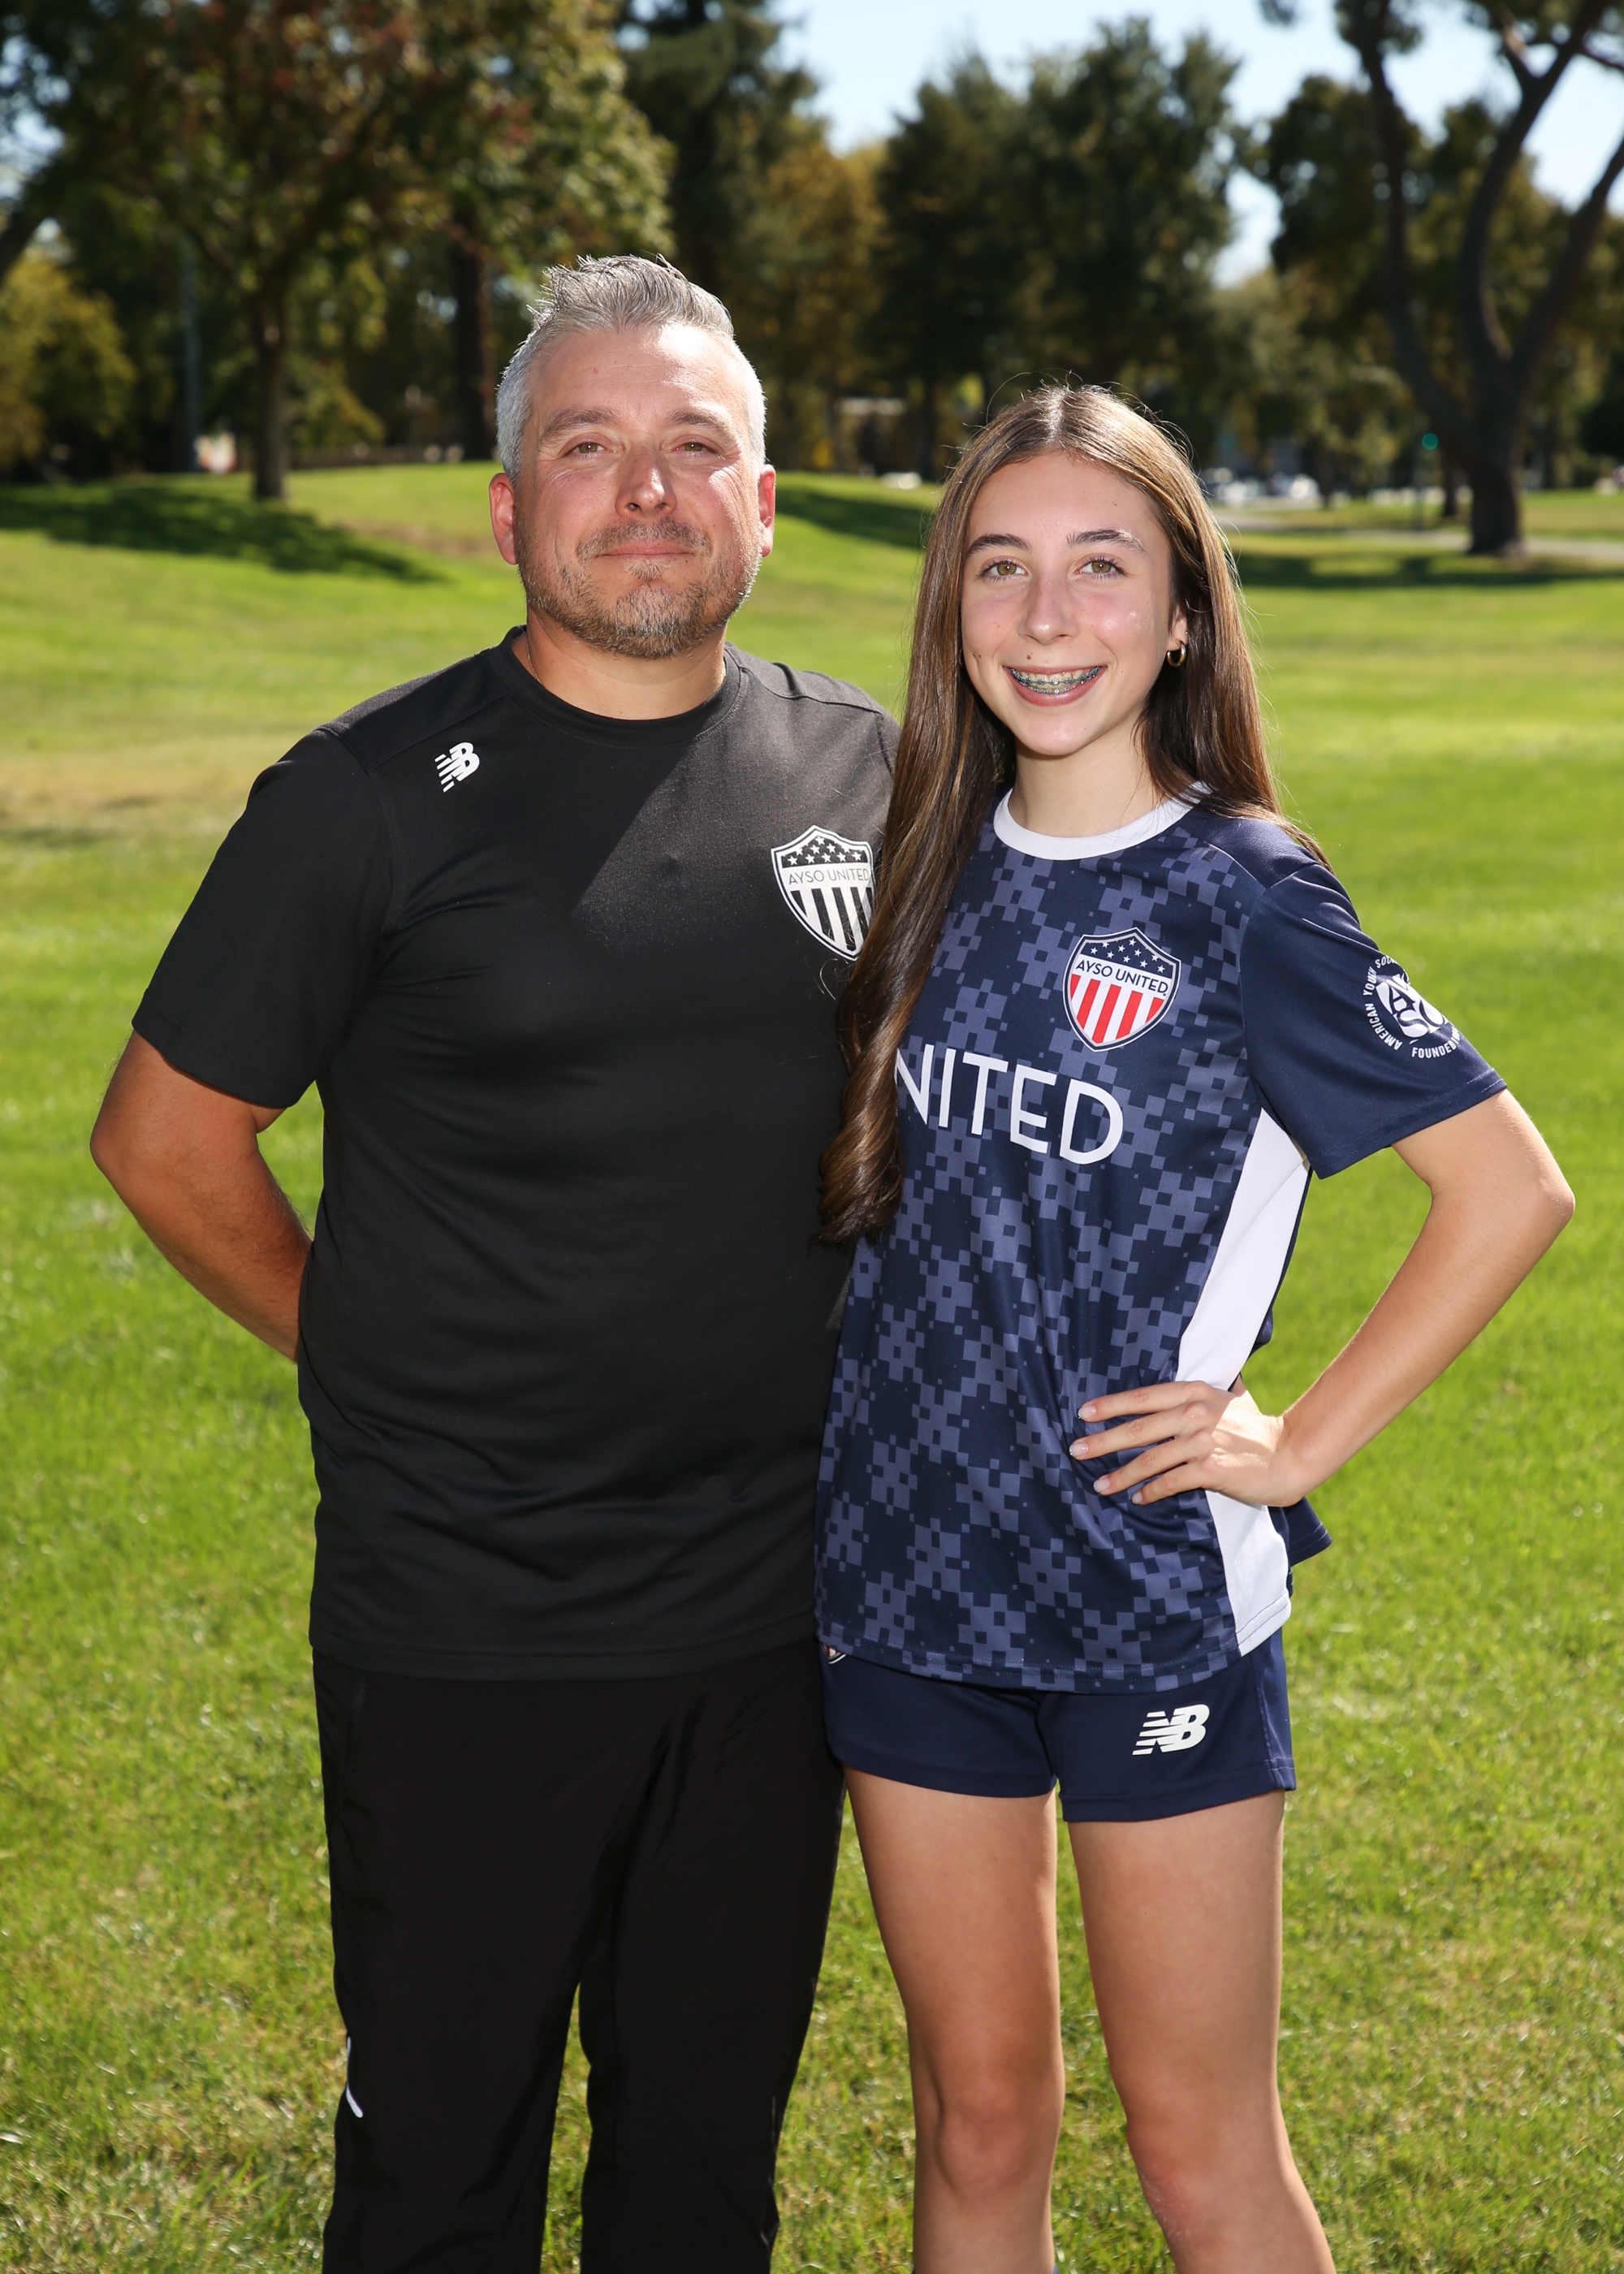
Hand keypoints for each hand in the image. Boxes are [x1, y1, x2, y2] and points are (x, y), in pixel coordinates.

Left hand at [1070, 1380, 1304, 1508]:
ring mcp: (1203, 1441)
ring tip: (1099, 1484)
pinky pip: (1171, 1482)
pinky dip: (1151, 1491)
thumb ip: (1201, 1392)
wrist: (1289, 1455)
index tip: (1084, 1413)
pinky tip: (1137, 1499)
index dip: (1111, 1405)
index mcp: (1195, 1392)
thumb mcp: (1227, 1400)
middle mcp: (1196, 1413)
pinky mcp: (1212, 1469)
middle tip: (1076, 1450)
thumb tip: (1181, 1383)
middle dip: (1103, 1440)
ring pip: (1150, 1459)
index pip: (1143, 1396)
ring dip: (1121, 1473)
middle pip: (1139, 1428)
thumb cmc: (1254, 1430)